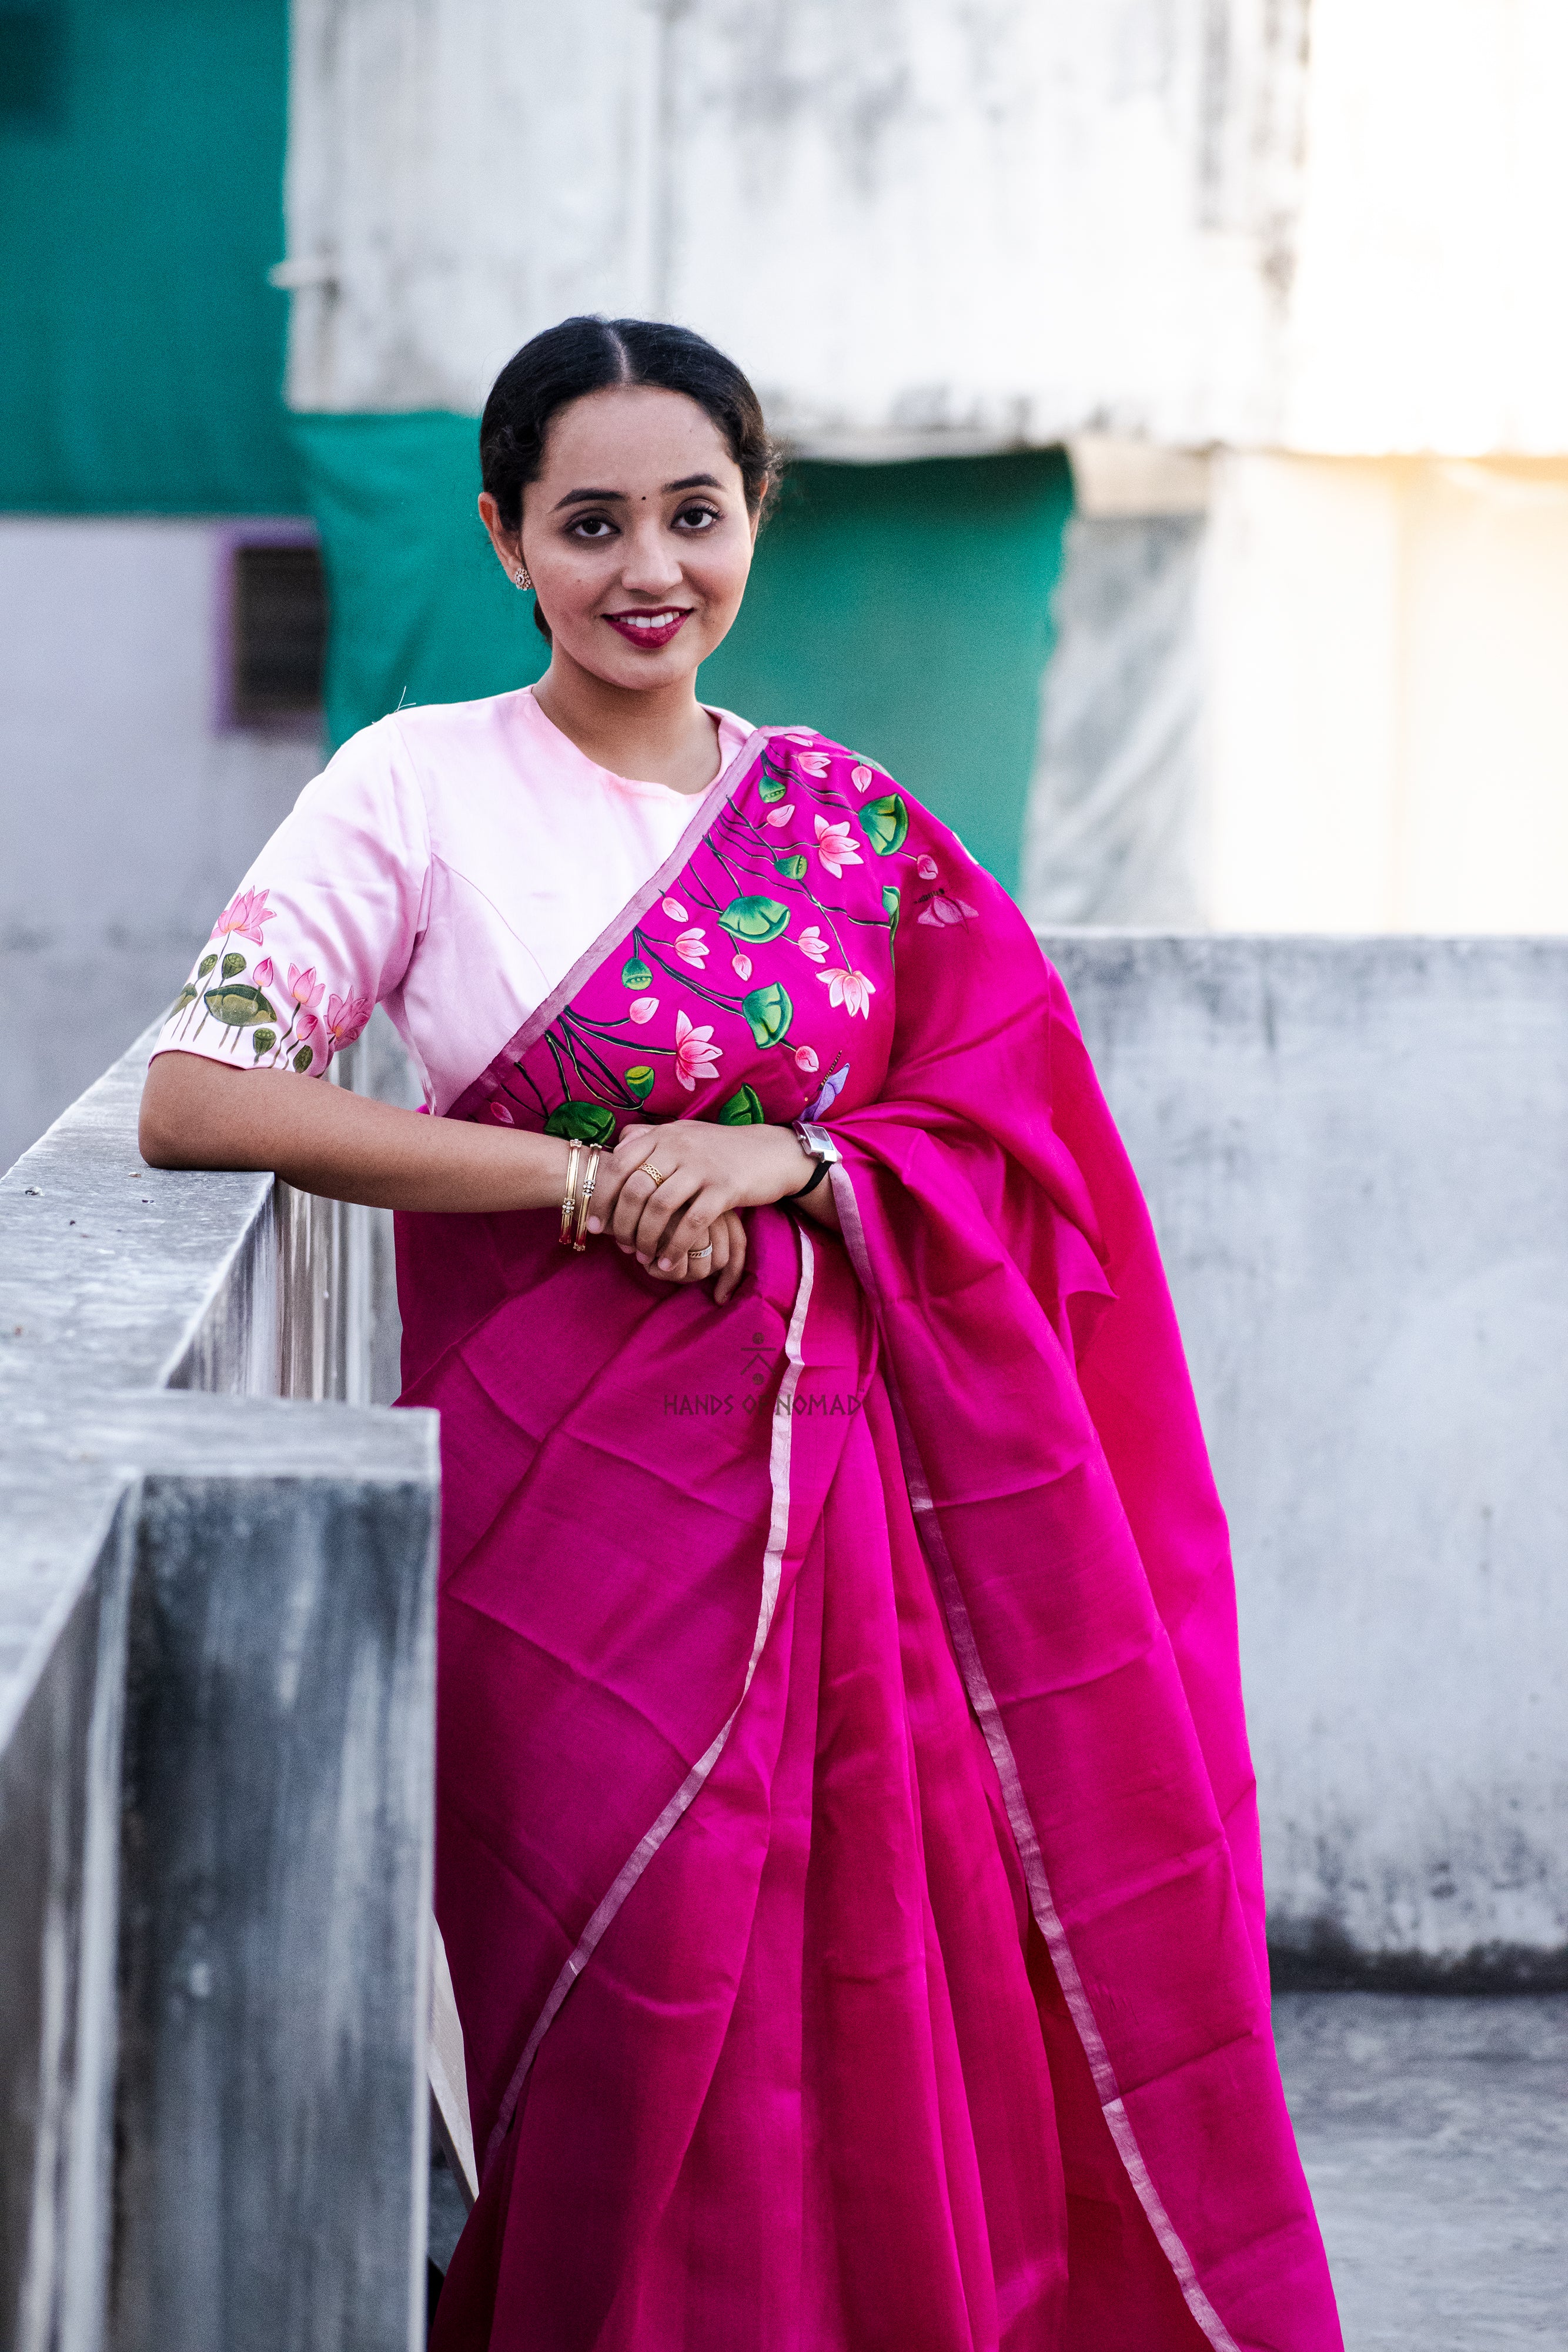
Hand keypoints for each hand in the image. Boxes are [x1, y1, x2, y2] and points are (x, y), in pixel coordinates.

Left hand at [587, 1120, 817, 1292]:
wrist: (771, 1152)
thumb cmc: (721, 1148)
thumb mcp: (684, 1134)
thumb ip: (651, 1137)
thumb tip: (618, 1144)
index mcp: (664, 1135)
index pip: (619, 1164)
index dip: (602, 1196)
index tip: (596, 1224)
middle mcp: (679, 1147)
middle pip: (635, 1189)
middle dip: (622, 1223)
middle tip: (619, 1245)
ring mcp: (702, 1167)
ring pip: (660, 1208)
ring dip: (646, 1238)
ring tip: (641, 1256)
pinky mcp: (725, 1189)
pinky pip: (692, 1223)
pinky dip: (676, 1246)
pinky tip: (668, 1261)